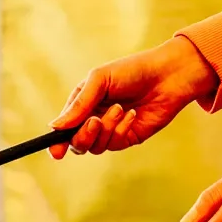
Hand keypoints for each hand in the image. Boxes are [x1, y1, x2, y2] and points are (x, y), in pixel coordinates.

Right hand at [50, 37, 217, 157]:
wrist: (166, 76)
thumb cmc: (132, 71)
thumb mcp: (100, 80)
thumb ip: (79, 104)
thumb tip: (55, 126)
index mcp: (83, 103)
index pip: (64, 127)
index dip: (57, 141)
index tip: (56, 151)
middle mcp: (94, 118)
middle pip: (77, 142)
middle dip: (83, 136)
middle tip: (95, 121)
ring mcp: (111, 130)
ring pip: (96, 146)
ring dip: (106, 129)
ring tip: (120, 108)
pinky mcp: (128, 137)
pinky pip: (116, 143)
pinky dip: (121, 129)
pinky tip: (132, 114)